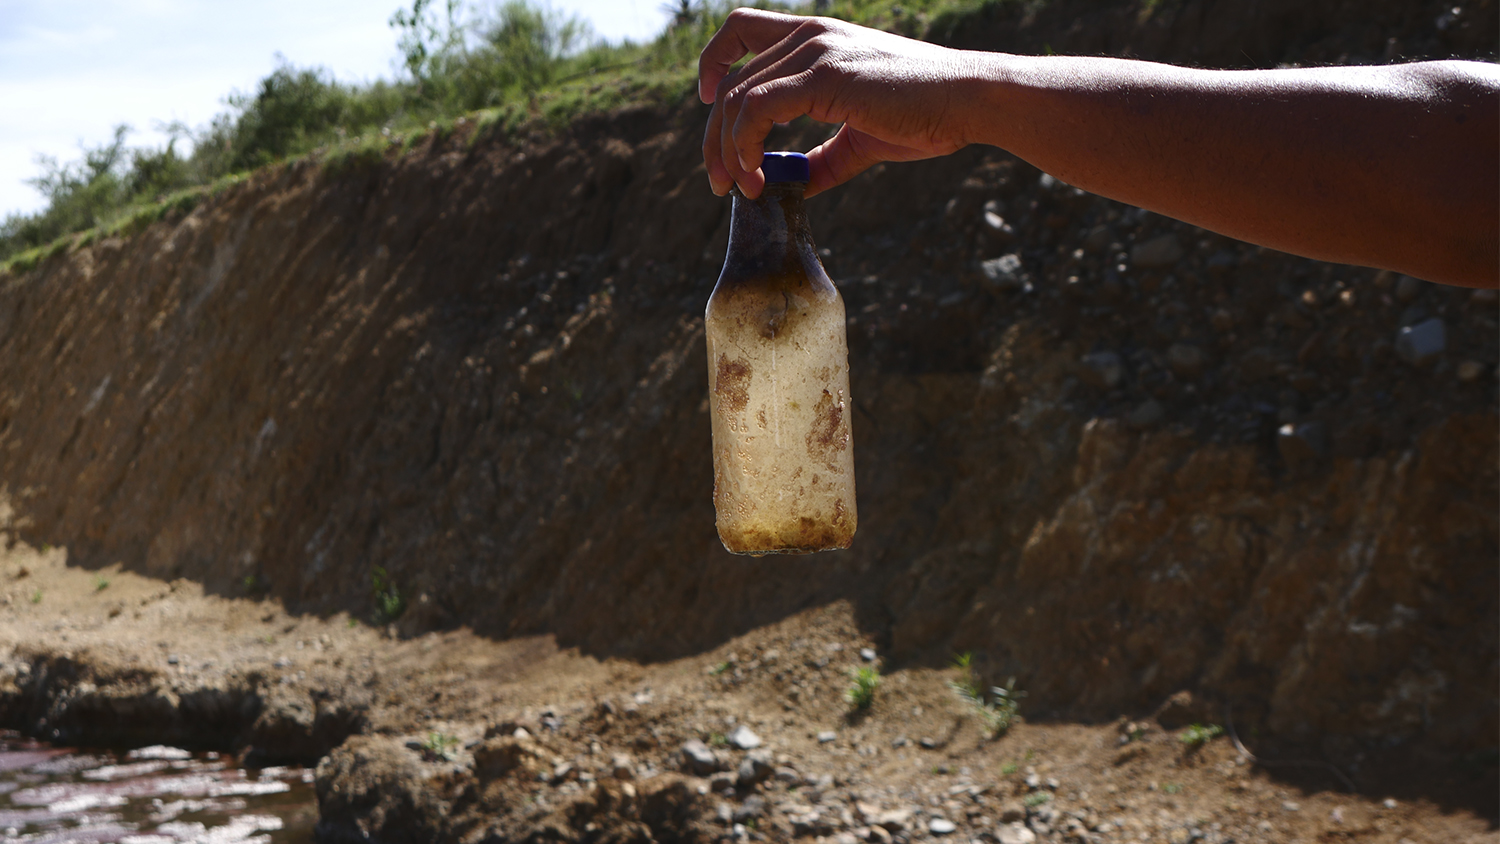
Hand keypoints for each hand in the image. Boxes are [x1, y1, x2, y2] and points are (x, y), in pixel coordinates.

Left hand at [698, 9, 974, 197]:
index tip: (707, 103)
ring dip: (727, 150)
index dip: (714, 62)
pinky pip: (757, 107)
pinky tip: (758, 178)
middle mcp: (809, 35)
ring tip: (740, 190)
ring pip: (737, 97)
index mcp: (816, 38)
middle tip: (720, 184)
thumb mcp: (861, 141)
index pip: (742, 30)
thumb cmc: (925, 116)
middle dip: (715, 138)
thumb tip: (791, 187)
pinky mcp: (823, 75)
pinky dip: (745, 146)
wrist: (967, 102)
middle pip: (730, 80)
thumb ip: (822, 159)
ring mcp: (815, 51)